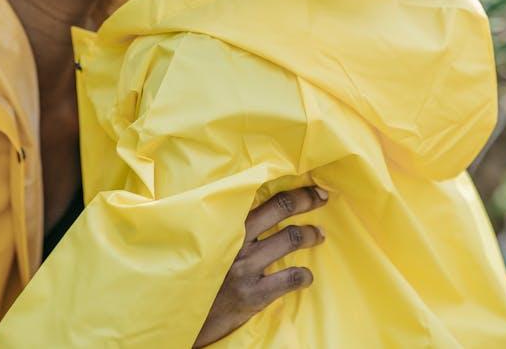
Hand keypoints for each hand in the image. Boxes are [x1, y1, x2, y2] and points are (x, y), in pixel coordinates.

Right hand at [193, 186, 327, 347]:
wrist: (182, 317)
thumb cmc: (195, 277)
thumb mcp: (207, 245)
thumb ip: (227, 229)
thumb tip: (256, 211)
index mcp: (227, 225)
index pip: (266, 198)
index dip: (295, 192)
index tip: (313, 188)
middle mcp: (237, 240)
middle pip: (281, 209)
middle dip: (307, 200)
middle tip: (323, 198)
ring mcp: (245, 267)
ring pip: (289, 238)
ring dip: (310, 234)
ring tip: (319, 235)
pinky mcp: (251, 294)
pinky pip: (289, 278)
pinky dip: (304, 276)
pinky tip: (307, 277)